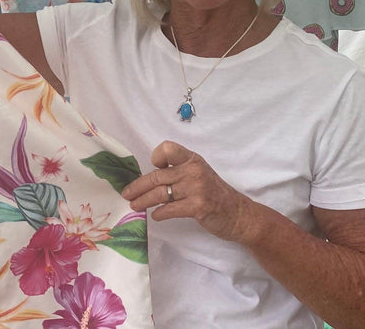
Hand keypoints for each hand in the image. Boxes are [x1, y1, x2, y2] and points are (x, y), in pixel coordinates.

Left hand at [121, 140, 259, 243]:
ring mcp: (196, 188)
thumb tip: (149, 176)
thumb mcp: (198, 174)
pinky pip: (169, 209)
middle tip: (126, 195)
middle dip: (138, 187)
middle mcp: (194, 170)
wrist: (238, 214)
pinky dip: (159, 214)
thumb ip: (178, 171)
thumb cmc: (214, 194)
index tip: (154, 168)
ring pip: (159, 194)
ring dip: (143, 201)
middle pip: (157, 176)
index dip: (157, 157)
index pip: (168, 149)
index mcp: (192, 159)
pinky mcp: (198, 206)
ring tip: (135, 206)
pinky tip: (155, 216)